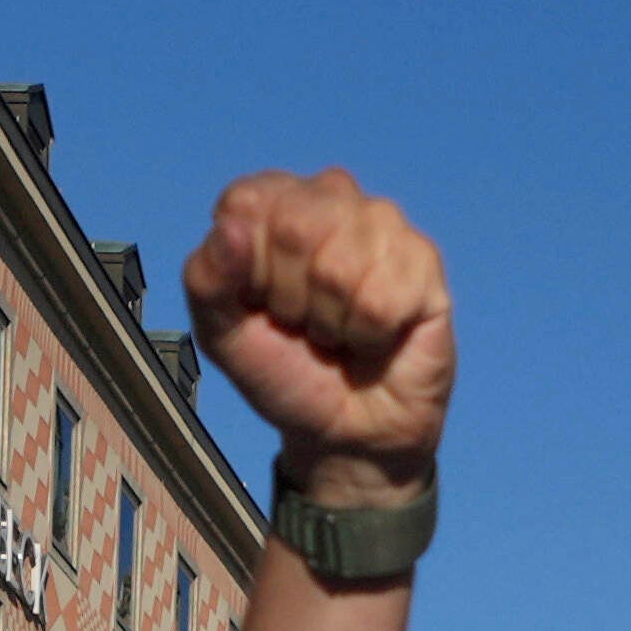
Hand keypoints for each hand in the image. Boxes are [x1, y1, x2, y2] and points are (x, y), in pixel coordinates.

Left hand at [187, 169, 455, 493]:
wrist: (346, 432)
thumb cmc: (286, 371)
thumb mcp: (222, 334)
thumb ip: (207, 279)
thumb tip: (229, 228)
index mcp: (275, 200)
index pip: (247, 203)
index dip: (247, 268)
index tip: (260, 301)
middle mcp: (331, 197)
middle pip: (294, 227)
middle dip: (290, 297)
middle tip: (302, 322)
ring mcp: (382, 224)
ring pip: (340, 265)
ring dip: (330, 321)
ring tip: (337, 331)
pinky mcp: (424, 261)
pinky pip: (382, 298)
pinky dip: (368, 335)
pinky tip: (372, 337)